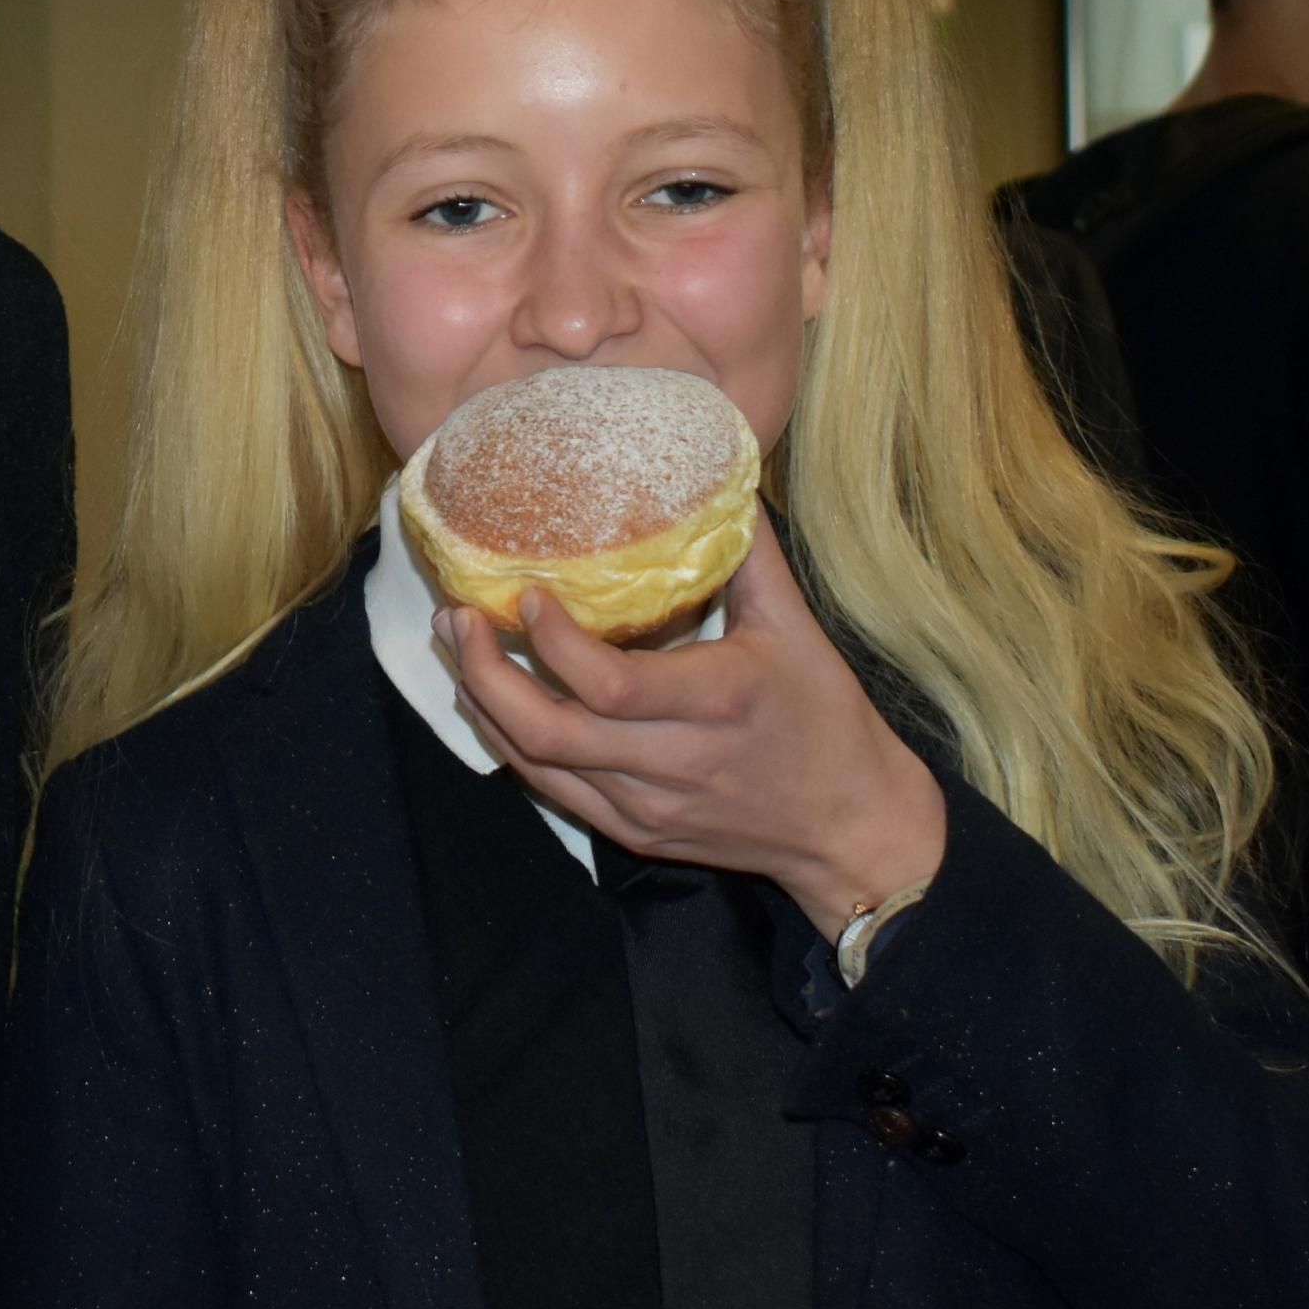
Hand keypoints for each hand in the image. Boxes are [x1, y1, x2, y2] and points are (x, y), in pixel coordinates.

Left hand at [441, 525, 946, 941]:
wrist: (851, 830)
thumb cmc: (826, 719)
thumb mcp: (797, 628)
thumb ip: (749, 554)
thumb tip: (718, 475)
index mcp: (715, 703)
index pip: (610, 685)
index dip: (554, 642)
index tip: (526, 592)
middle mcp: (673, 761)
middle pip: (550, 731)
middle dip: (488, 672)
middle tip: (457, 615)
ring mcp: (647, 806)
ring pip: (537, 764)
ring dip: (485, 704)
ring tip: (459, 646)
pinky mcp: (634, 833)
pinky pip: (552, 791)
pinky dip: (510, 743)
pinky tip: (489, 700)